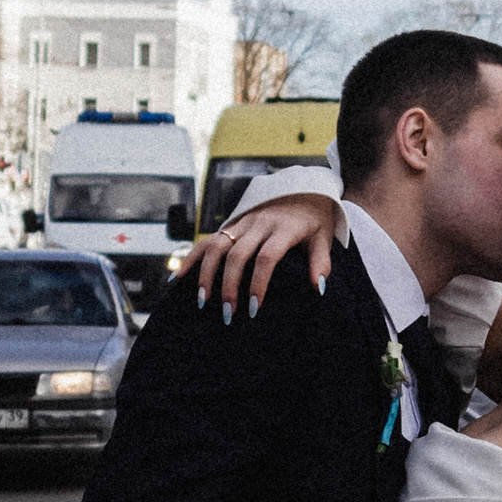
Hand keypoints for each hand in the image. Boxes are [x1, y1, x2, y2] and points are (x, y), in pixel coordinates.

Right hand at [187, 195, 337, 317]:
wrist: (302, 187)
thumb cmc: (314, 219)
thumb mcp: (324, 236)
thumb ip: (320, 261)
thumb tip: (317, 288)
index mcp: (283, 229)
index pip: (267, 258)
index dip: (258, 283)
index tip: (254, 309)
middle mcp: (259, 224)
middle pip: (237, 255)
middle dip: (229, 286)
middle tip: (227, 313)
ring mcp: (242, 222)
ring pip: (217, 246)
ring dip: (206, 273)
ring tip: (202, 300)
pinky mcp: (232, 223)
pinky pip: (207, 240)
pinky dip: (191, 258)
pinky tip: (178, 279)